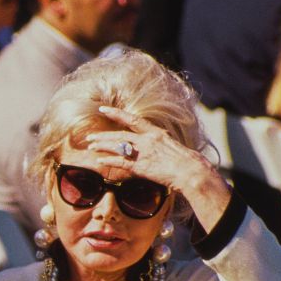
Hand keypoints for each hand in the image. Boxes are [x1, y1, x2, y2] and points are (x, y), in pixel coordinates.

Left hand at [87, 104, 231, 229]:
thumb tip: (150, 145)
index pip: (132, 119)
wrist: (191, 171)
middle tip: (90, 136)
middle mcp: (148, 140)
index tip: (103, 109)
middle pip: (120, 134)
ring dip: (103, 146)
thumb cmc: (185, 161)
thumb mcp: (171, 146)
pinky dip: (109, 160)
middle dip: (103, 135)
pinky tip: (99, 160)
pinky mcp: (141, 166)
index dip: (116, 114)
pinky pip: (121, 162)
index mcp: (156, 132)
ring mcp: (144, 152)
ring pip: (117, 146)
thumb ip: (158, 143)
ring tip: (91, 146)